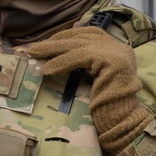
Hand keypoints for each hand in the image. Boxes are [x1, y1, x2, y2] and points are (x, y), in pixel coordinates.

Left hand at [28, 27, 151, 154]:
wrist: (122, 121)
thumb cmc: (105, 106)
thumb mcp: (94, 78)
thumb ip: (85, 64)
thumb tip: (56, 57)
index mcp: (116, 49)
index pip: (89, 34)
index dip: (67, 36)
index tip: (49, 41)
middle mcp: (119, 47)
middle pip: (82, 37)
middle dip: (56, 41)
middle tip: (33, 48)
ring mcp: (117, 52)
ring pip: (78, 45)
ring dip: (52, 49)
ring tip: (34, 54)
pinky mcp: (112, 61)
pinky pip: (80, 57)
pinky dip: (61, 62)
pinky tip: (46, 69)